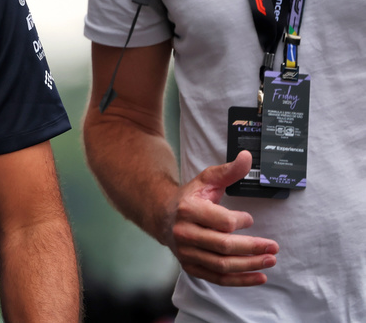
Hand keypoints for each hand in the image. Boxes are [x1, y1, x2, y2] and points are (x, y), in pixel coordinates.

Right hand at [166, 151, 278, 285]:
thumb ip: (229, 171)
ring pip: (223, 265)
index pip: (222, 221)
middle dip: (253, 247)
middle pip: (224, 246)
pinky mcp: (190, 266)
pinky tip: (259, 277)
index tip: (250, 219)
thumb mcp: (206, 180)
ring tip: (270, 260)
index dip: (241, 221)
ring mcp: (186, 252)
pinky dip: (240, 281)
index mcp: (188, 210)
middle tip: (274, 247)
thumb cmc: (190, 197)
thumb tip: (248, 157)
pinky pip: (218, 279)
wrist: (162, 215)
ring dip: (250, 265)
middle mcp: (184, 233)